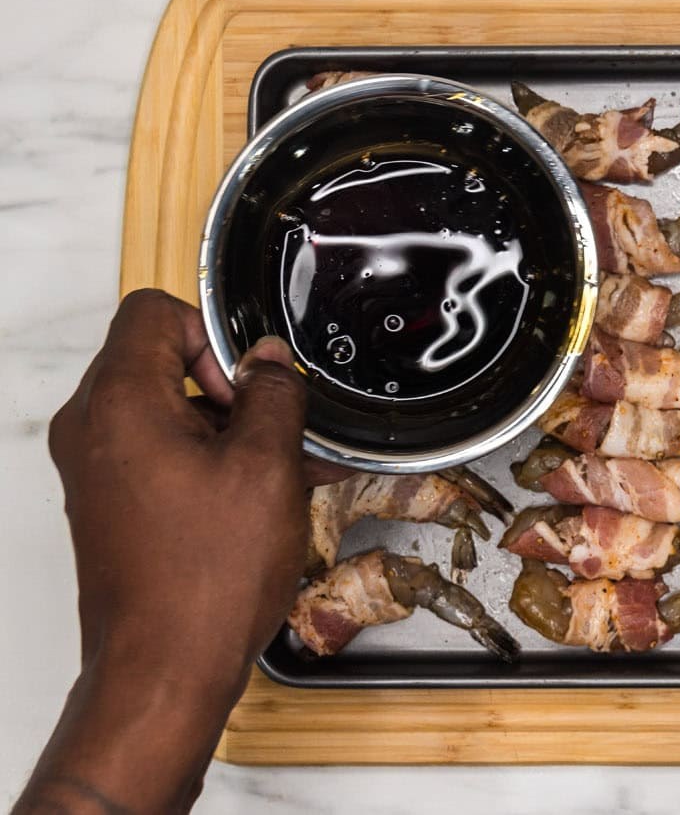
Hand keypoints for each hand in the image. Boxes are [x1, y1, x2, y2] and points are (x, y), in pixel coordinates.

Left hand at [18, 289, 313, 812]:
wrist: (163, 668)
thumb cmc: (203, 580)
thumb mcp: (266, 467)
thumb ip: (272, 396)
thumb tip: (268, 363)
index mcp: (120, 404)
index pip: (153, 311)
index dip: (213, 332)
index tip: (251, 380)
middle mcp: (93, 430)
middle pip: (159, 359)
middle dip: (228, 385)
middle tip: (275, 425)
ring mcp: (96, 469)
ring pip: (166, 410)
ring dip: (228, 427)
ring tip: (287, 469)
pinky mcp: (109, 502)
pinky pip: (160, 452)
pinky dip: (209, 459)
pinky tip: (265, 494)